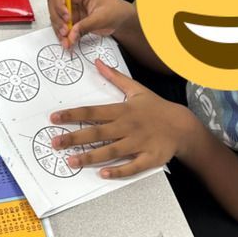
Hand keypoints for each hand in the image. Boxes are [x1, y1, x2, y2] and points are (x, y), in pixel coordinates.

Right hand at [48, 0, 134, 48]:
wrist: (120, 19)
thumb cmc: (115, 10)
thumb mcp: (102, 17)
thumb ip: (86, 25)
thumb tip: (72, 33)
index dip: (60, 4)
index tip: (67, 17)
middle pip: (54, 4)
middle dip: (57, 18)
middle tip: (65, 30)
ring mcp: (70, 9)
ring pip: (55, 17)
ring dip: (58, 29)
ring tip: (66, 39)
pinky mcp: (71, 20)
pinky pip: (61, 27)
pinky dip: (62, 35)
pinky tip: (67, 41)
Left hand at [50, 59, 193, 177]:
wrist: (183, 125)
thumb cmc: (157, 108)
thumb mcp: (136, 89)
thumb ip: (115, 77)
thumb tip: (98, 63)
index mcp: (122, 110)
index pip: (92, 112)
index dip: (72, 115)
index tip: (54, 118)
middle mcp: (128, 126)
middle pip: (98, 133)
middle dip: (75, 138)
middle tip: (55, 143)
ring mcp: (139, 143)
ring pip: (111, 151)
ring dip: (90, 157)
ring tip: (72, 161)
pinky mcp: (150, 157)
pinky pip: (132, 166)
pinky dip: (119, 171)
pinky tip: (104, 174)